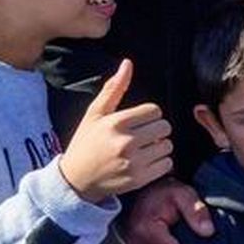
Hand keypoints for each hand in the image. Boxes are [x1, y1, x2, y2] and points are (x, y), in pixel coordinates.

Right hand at [59, 60, 171, 201]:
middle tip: (143, 136)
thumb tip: (128, 63)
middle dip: (156, 130)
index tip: (139, 122)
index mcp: (116, 123)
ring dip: (159, 146)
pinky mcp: (138, 179)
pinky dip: (160, 163)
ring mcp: (133, 162)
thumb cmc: (86, 142)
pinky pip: (167, 164)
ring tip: (144, 149)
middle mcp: (126, 141)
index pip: (154, 110)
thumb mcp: (95, 114)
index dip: (149, 115)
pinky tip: (146, 162)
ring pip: (167, 145)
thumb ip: (114, 88)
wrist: (75, 180)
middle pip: (164, 127)